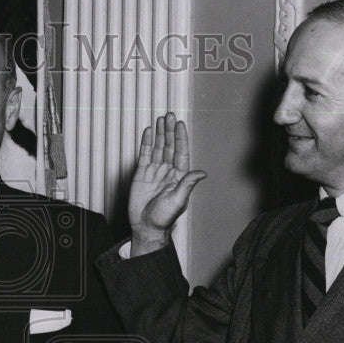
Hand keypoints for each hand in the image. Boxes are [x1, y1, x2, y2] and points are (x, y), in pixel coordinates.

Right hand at [127, 113, 206, 256]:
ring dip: (159, 133)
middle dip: (169, 131)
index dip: (180, 138)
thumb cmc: (164, 217)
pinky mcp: (141, 174)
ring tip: (160, 119)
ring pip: (157, 148)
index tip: (179, 124)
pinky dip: (146, 143)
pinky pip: (144, 155)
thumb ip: (187, 184)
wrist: (145, 226)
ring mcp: (154, 172)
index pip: (180, 152)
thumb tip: (202, 173)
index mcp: (179, 176)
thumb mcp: (178, 200)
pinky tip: (148, 132)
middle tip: (169, 115)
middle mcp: (168, 171)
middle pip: (169, 146)